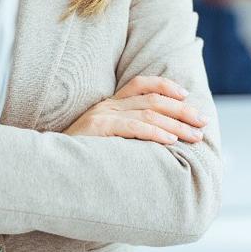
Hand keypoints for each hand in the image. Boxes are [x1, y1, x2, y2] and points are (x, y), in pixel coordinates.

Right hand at [64, 76, 207, 144]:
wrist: (48, 167)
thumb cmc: (79, 158)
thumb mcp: (104, 140)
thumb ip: (125, 133)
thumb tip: (160, 139)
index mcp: (109, 104)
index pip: (141, 84)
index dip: (166, 86)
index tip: (187, 96)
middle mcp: (107, 106)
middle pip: (152, 99)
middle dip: (182, 110)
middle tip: (202, 122)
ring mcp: (102, 116)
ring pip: (148, 113)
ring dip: (176, 124)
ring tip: (194, 136)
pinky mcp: (99, 129)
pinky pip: (133, 127)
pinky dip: (155, 133)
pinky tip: (170, 141)